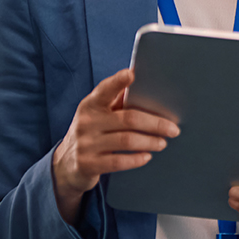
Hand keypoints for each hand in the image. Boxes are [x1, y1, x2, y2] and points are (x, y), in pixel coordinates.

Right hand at [52, 67, 179, 225]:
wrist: (65, 164)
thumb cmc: (93, 132)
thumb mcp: (99, 114)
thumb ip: (118, 100)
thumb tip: (147, 83)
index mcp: (91, 104)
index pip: (106, 90)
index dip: (118, 82)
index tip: (132, 74)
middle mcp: (86, 122)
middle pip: (129, 119)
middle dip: (156, 123)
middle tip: (173, 129)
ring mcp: (85, 144)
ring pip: (127, 140)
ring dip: (150, 141)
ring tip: (163, 142)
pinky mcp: (87, 164)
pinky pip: (118, 161)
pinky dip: (136, 158)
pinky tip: (147, 156)